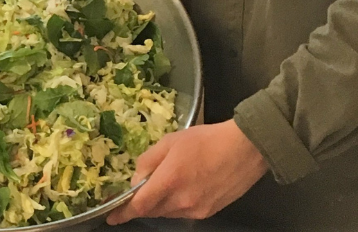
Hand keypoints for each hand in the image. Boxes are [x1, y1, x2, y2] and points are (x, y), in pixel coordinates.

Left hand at [107, 121, 267, 223]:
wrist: (246, 149)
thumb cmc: (206, 140)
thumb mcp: (169, 141)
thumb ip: (148, 161)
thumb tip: (137, 179)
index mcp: (170, 181)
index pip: (140, 205)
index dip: (123, 213)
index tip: (111, 217)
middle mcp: (183, 201)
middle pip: (153, 210)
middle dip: (143, 203)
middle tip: (140, 191)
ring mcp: (198, 209)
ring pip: (168, 212)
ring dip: (161, 203)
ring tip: (166, 183)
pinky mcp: (210, 211)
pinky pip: (184, 212)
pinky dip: (176, 204)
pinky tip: (183, 187)